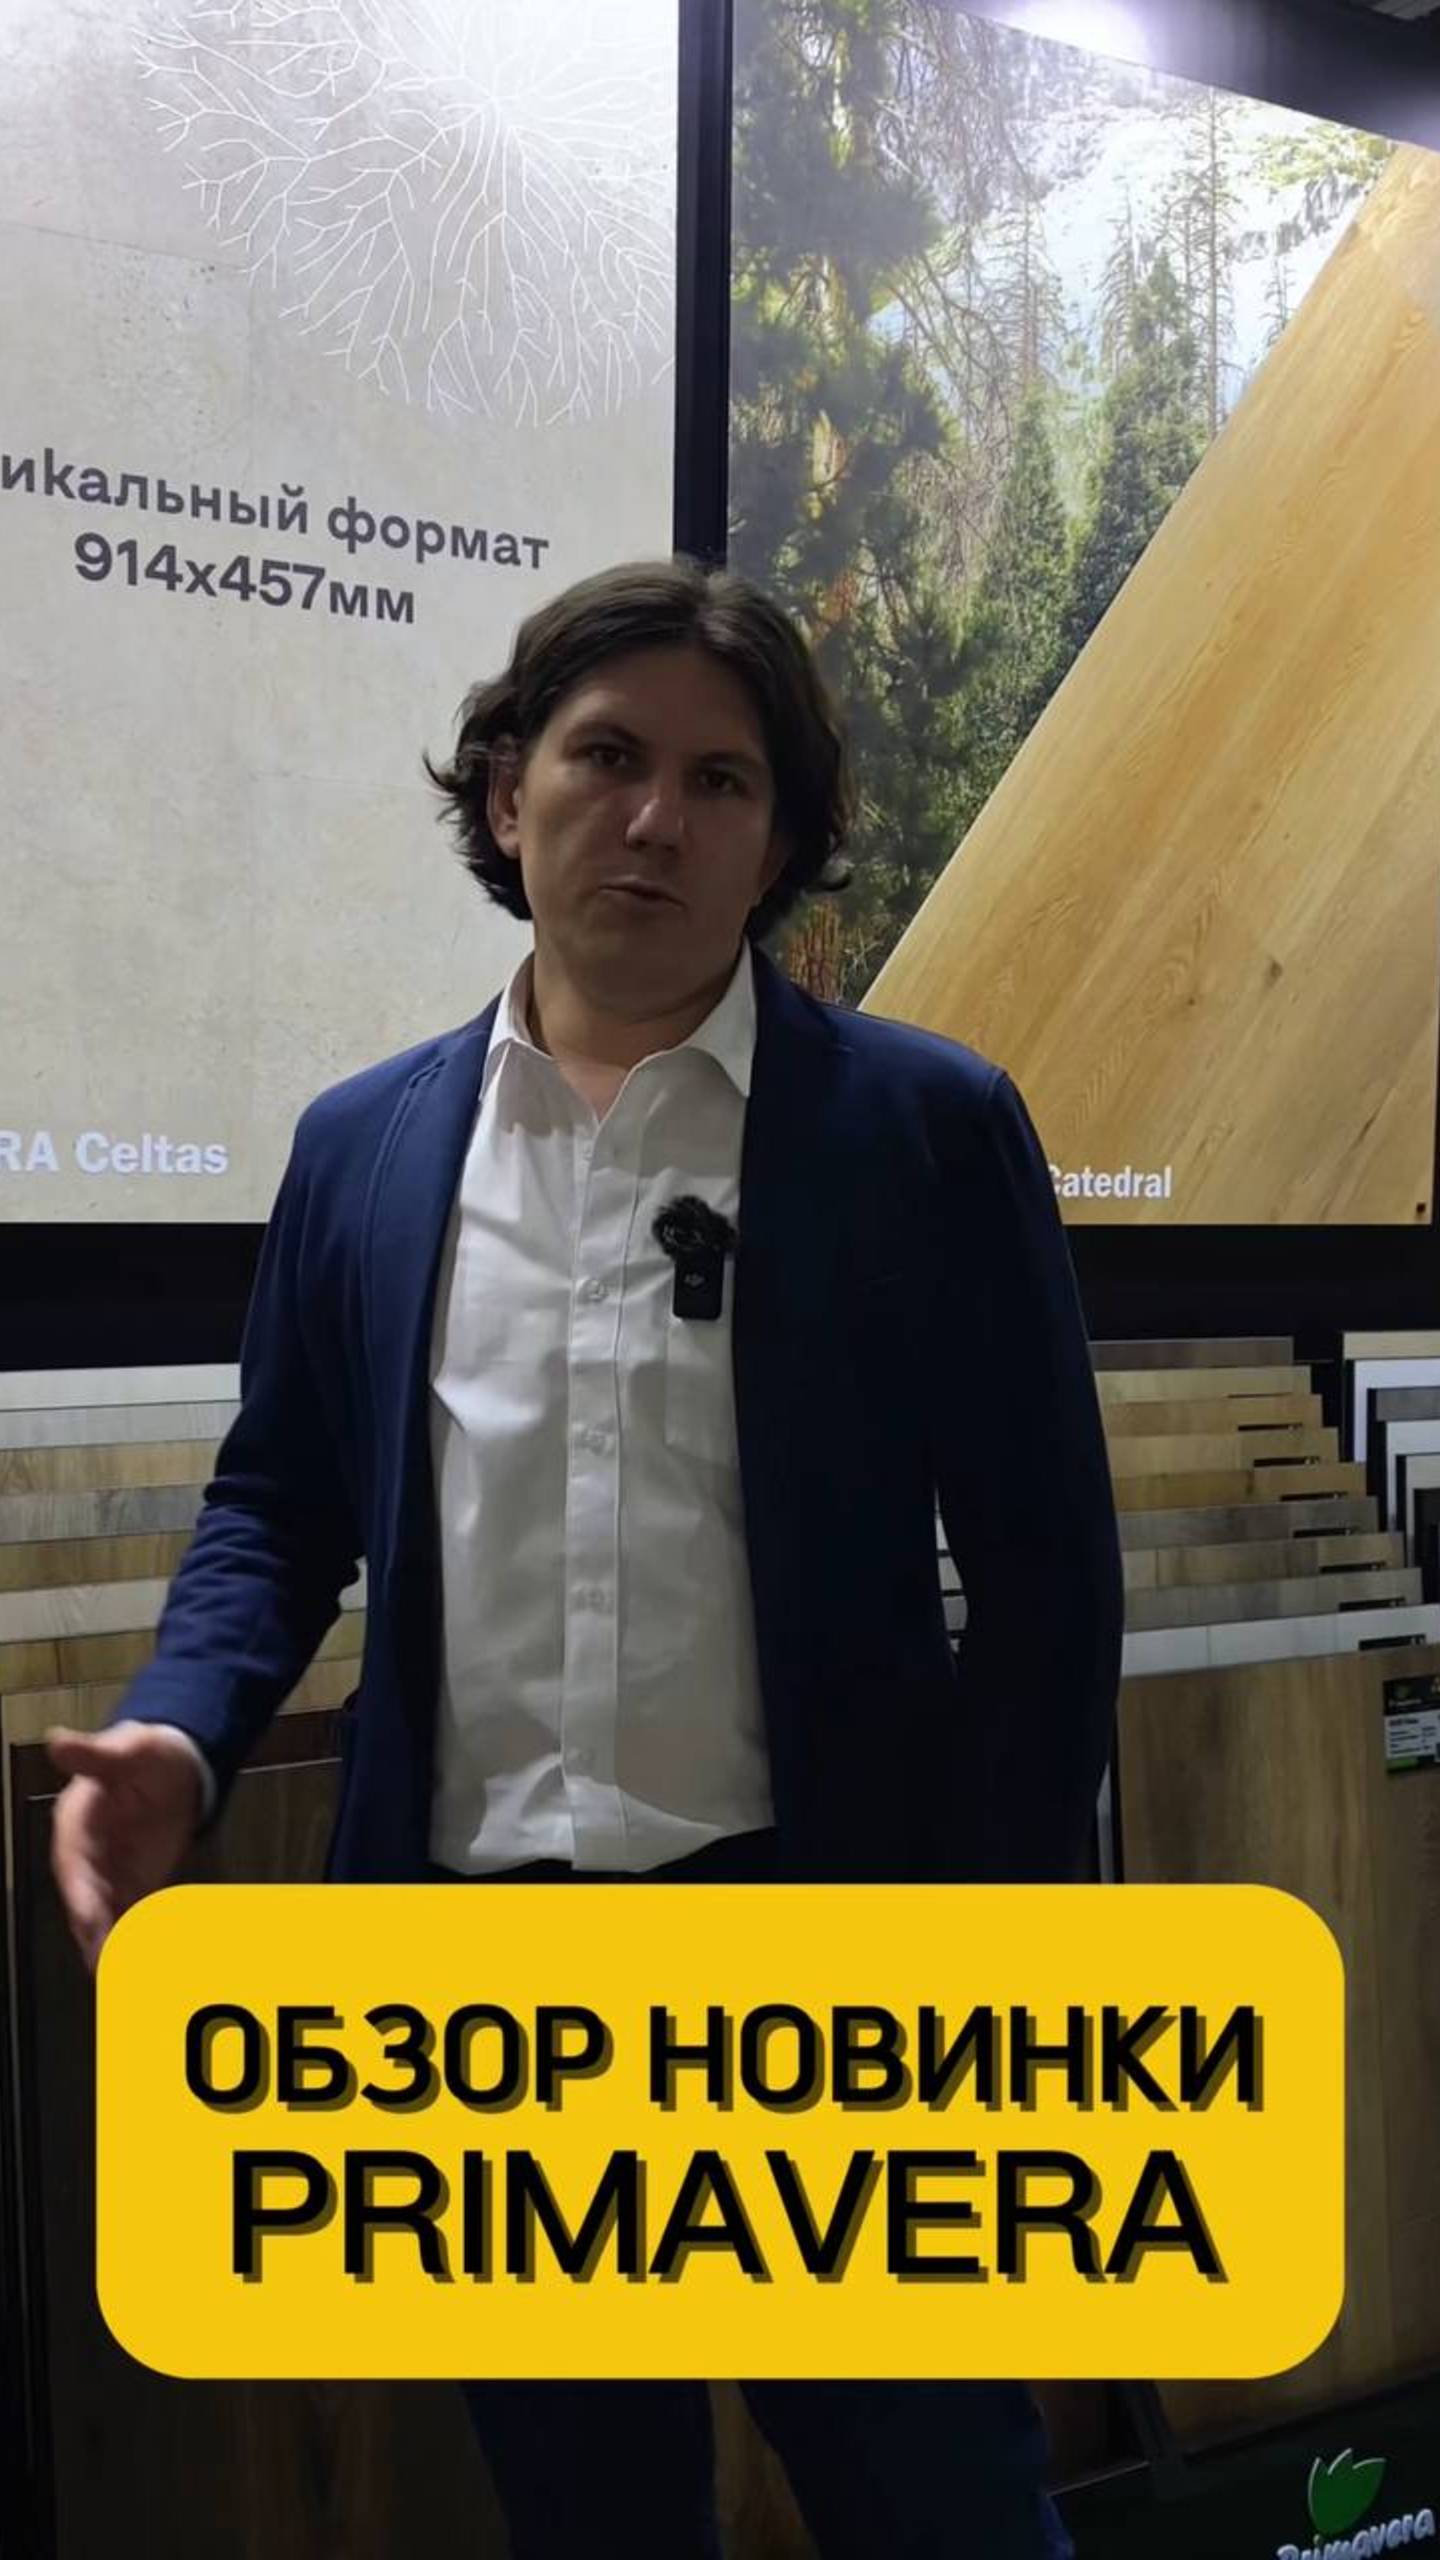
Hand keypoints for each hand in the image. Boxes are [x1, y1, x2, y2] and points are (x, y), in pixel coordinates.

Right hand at [46, 1724, 204, 1972]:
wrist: (173, 1765)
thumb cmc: (146, 1755)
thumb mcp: (127, 1750)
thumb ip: (96, 1754)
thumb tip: (57, 1740)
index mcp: (77, 1830)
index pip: (76, 1870)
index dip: (82, 1897)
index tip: (89, 1922)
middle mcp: (89, 1860)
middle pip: (89, 1906)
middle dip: (98, 1937)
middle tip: (108, 1970)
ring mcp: (112, 1876)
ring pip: (110, 1919)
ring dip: (120, 1947)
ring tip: (132, 1977)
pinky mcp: (136, 1885)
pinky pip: (136, 1917)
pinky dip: (143, 1938)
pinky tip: (153, 1963)